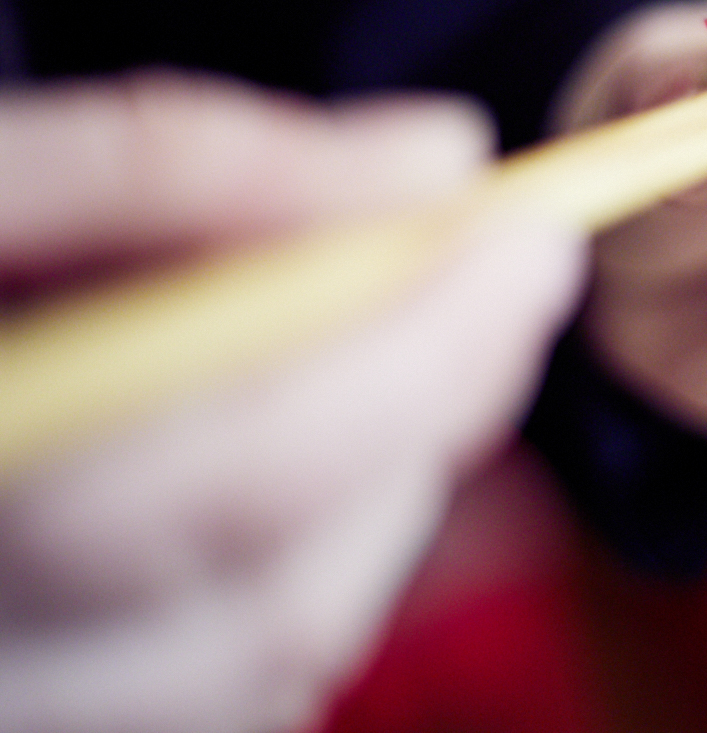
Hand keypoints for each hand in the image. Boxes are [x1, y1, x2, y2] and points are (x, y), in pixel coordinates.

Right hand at [0, 74, 585, 732]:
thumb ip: (180, 163)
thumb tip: (438, 159)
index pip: (220, 474)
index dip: (410, 354)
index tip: (527, 230)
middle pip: (264, 586)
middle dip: (432, 408)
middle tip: (517, 268)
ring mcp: (16, 714)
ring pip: (270, 653)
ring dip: (392, 488)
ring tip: (415, 337)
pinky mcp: (58, 722)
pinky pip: (236, 688)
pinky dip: (321, 560)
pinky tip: (329, 443)